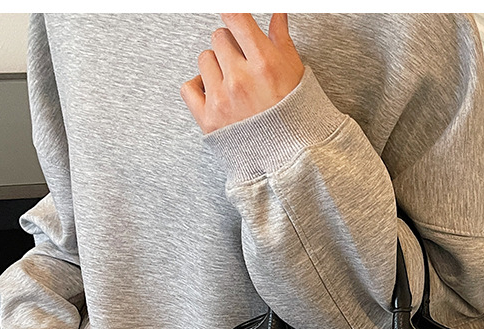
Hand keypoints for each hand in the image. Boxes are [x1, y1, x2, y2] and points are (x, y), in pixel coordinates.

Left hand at [181, 13, 304, 134]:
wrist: (290, 159)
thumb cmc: (295, 118)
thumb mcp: (295, 73)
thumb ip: (280, 38)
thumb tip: (277, 13)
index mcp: (264, 64)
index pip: (235, 17)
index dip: (232, 14)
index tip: (233, 18)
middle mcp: (240, 80)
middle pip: (219, 37)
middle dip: (231, 47)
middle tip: (244, 64)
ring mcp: (222, 100)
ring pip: (204, 59)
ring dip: (217, 67)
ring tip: (234, 84)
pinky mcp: (209, 120)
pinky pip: (188, 87)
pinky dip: (199, 88)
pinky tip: (215, 93)